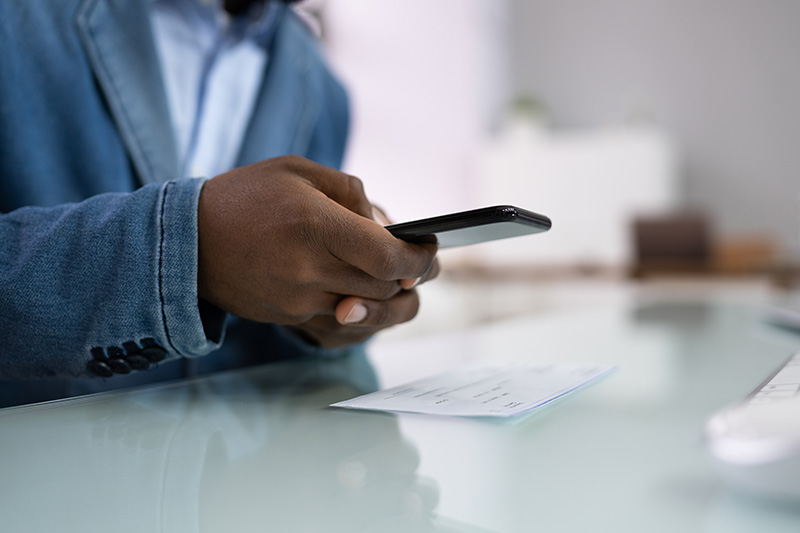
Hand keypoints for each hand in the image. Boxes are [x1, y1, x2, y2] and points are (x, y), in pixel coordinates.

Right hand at [197, 156, 437, 330]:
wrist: (187, 241)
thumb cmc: (246, 196)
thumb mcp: (299, 172)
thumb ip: (350, 192)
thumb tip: (385, 226)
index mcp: (316, 226)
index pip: (388, 257)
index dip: (419, 258)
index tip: (430, 250)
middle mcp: (309, 269)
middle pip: (385, 288)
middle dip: (413, 279)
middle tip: (424, 265)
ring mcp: (298, 300)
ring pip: (366, 310)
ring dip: (390, 297)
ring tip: (401, 280)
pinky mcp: (288, 317)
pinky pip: (339, 320)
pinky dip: (359, 306)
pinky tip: (363, 289)